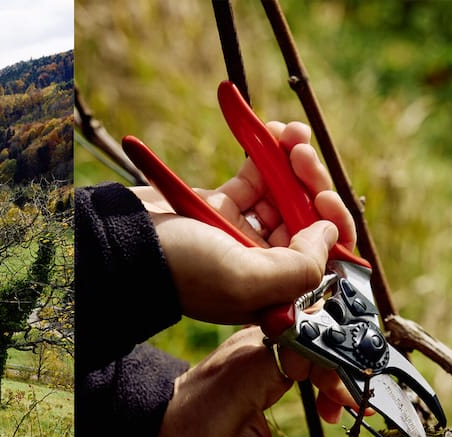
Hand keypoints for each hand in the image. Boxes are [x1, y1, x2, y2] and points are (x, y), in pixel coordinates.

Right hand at [133, 121, 354, 324]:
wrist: (121, 245)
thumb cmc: (178, 270)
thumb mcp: (244, 281)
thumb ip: (299, 267)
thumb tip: (327, 233)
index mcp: (271, 289)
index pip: (322, 259)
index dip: (331, 226)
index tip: (322, 199)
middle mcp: (261, 263)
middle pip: (306, 220)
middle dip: (311, 183)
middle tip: (302, 156)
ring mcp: (240, 233)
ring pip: (285, 194)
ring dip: (293, 161)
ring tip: (290, 132)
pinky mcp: (220, 206)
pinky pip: (256, 178)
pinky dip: (267, 154)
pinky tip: (270, 131)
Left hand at [143, 327, 370, 436]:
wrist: (150, 434)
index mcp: (251, 369)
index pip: (314, 346)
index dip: (341, 374)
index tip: (352, 409)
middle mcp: (251, 346)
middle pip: (317, 337)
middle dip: (342, 372)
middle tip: (349, 413)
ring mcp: (249, 344)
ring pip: (310, 340)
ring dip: (330, 373)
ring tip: (333, 412)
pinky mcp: (250, 352)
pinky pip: (296, 346)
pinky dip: (315, 370)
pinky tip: (321, 401)